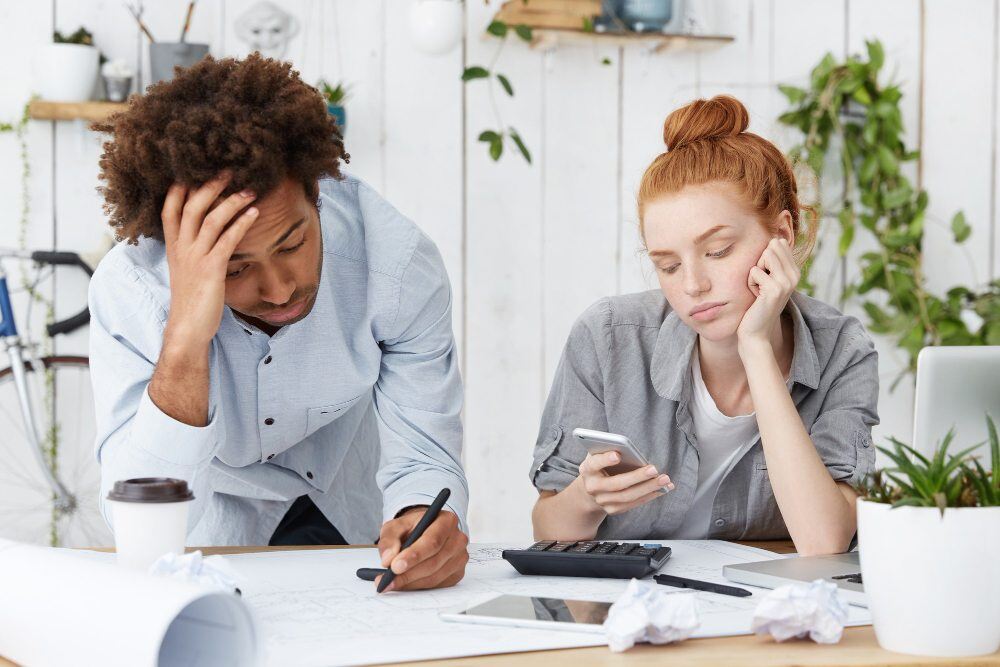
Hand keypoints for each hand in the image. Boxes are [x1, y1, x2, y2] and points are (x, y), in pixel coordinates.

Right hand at [160, 172, 258, 348]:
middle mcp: (181, 248)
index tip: (196, 168)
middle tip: (230, 170)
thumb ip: (193, 248)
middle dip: (210, 185)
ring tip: (250, 189)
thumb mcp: (188, 268)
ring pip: (209, 219)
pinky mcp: (211, 269)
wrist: (187, 328)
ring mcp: (194, 257)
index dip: (181, 186)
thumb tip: (209, 232)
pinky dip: (241, 224)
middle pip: (191, 205)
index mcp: (173, 246)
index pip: (169, 207)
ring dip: (231, 201)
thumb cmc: (193, 299)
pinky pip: (227, 240)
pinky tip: (254, 214)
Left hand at [377, 508, 468, 590]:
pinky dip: (418, 586)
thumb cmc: (413, 528)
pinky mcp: (457, 573)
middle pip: (434, 562)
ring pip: (434, 577)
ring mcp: (460, 558)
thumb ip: (390, 539)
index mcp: (446, 521)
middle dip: (408, 574)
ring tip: (391, 583)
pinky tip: (405, 583)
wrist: (424, 531)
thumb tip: (388, 559)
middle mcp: (458, 539)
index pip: (432, 541)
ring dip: (411, 583)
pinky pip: (437, 585)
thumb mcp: (396, 526)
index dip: (414, 556)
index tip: (395, 566)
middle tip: (388, 579)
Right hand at [576, 451, 672, 515]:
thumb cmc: (599, 466)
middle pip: (616, 484)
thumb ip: (608, 449)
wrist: (590, 489)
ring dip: (648, 488)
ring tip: (664, 479)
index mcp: (587, 469)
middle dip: (637, 477)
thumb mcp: (598, 455)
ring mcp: (602, 501)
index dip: (605, 460)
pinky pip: (633, 504)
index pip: (594, 464)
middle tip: (654, 469)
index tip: (617, 455)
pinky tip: (662, 488)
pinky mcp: (612, 509)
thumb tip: (627, 447)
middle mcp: (593, 487)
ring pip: (627, 496)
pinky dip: (649, 496)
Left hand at [736, 238, 798, 344]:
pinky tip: (756, 297)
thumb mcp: (769, 279)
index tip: (765, 277)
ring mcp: (786, 283)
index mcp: (795, 272)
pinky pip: (754, 271)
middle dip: (759, 263)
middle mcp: (795, 276)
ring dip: (754, 273)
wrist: (756, 330)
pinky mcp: (775, 289)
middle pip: (771, 247)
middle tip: (760, 283)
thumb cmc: (758, 303)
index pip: (779, 244)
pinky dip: (750, 283)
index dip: (764, 258)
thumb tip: (777, 239)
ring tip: (759, 289)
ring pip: (765, 256)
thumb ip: (774, 261)